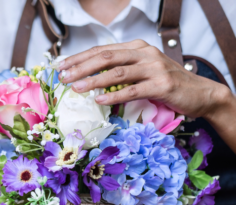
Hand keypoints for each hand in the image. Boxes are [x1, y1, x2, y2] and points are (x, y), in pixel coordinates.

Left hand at [57, 40, 231, 118]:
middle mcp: (145, 54)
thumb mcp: (142, 72)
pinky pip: (133, 90)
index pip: (102, 50)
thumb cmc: (165, 84)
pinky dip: (114, 95)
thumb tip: (87, 79)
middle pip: (106, 58)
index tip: (61, 66)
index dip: (79, 58)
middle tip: (63, 77)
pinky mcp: (162, 85)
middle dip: (81, 67)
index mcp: (137, 48)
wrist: (200, 93)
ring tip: (76, 88)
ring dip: (94, 81)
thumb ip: (120, 71)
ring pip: (117, 72)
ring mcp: (154, 68)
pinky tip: (99, 100)